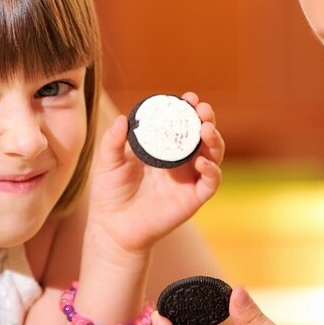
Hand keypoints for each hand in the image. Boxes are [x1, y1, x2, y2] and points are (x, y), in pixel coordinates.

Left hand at [88, 92, 223, 254]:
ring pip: (213, 155)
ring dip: (215, 140)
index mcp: (163, 148)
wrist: (113, 226)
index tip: (188, 98)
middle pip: (202, 136)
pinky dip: (212, 170)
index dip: (188, 110)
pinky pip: (210, 182)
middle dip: (206, 120)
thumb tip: (121, 119)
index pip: (181, 124)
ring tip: (206, 129)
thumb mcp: (108, 162)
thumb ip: (113, 141)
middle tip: (202, 109)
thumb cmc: (110, 193)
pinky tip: (202, 162)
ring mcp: (189, 179)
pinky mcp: (193, 198)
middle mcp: (180, 161)